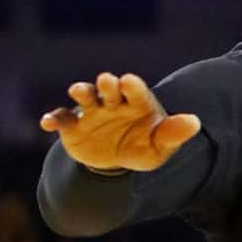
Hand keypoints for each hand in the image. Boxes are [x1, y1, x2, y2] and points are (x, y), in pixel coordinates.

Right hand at [41, 70, 199, 172]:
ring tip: (78, 90)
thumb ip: (174, 134)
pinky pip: (61, 120)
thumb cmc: (143, 147)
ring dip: (82, 92)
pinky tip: (47, 123)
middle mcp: (113, 102)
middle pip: (109, 89)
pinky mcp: (73, 126)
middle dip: (108, 85)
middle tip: (107, 80)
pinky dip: (53, 119)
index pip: (136, 91)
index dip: (133, 86)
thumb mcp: (160, 146)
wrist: (115, 161)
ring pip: (85, 97)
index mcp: (136, 102)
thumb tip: (194, 122)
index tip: (129, 81)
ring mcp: (91, 111)